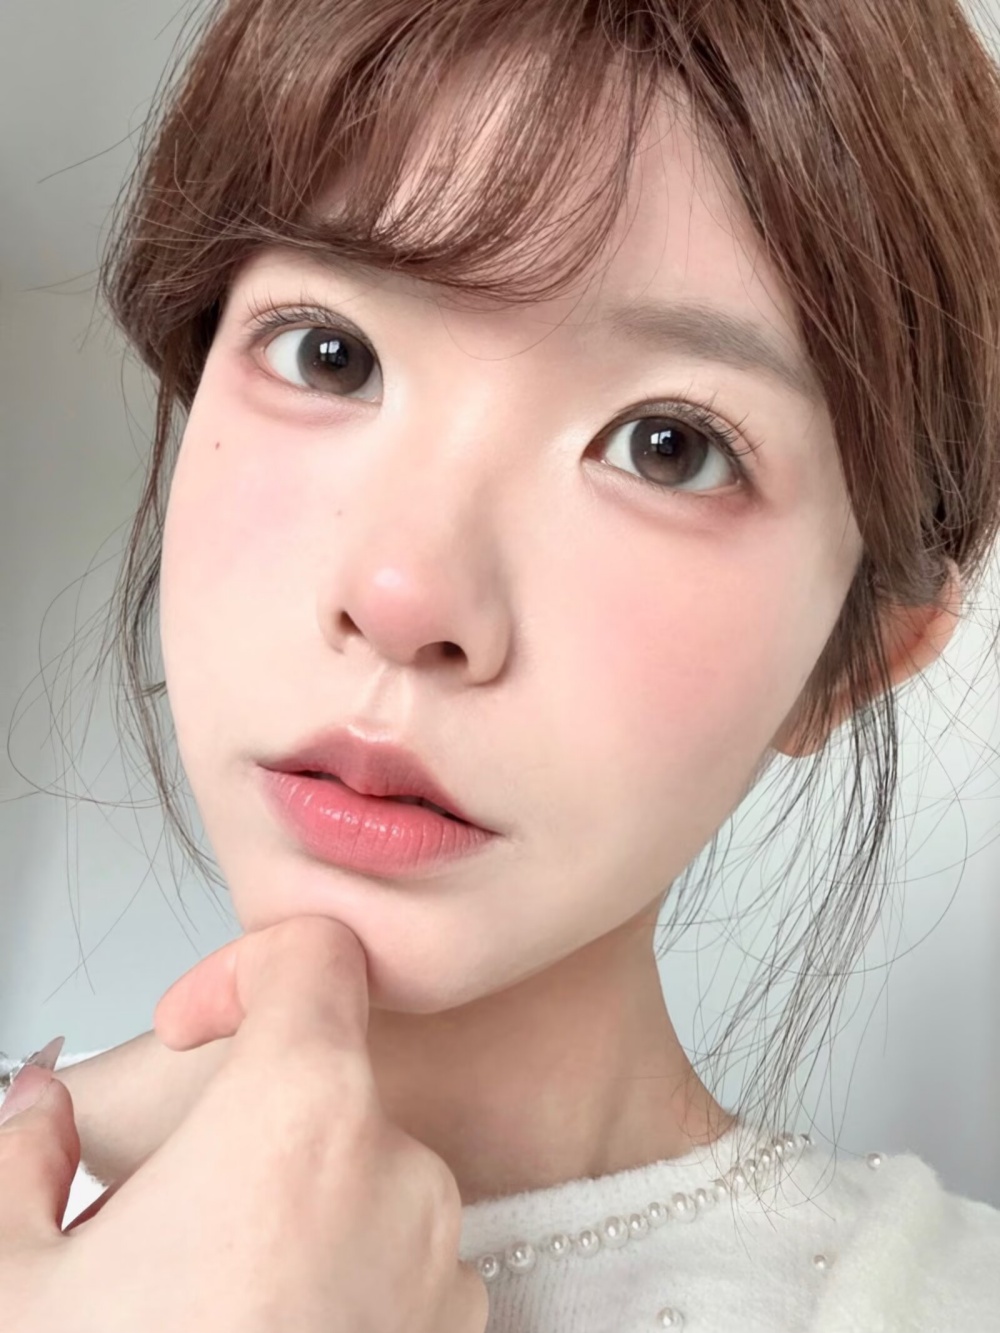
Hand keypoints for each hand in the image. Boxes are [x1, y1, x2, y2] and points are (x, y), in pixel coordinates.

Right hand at [0, 916, 489, 1332]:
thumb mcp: (10, 1284)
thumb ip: (19, 1158)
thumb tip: (40, 1110)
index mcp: (297, 1120)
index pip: (318, 957)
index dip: (247, 968)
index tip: (198, 1023)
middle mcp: (398, 1178)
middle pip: (328, 1083)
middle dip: (248, 1129)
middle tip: (164, 1222)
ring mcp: (442, 1270)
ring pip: (363, 1178)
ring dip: (292, 1213)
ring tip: (206, 1304)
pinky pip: (401, 1263)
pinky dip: (341, 1281)